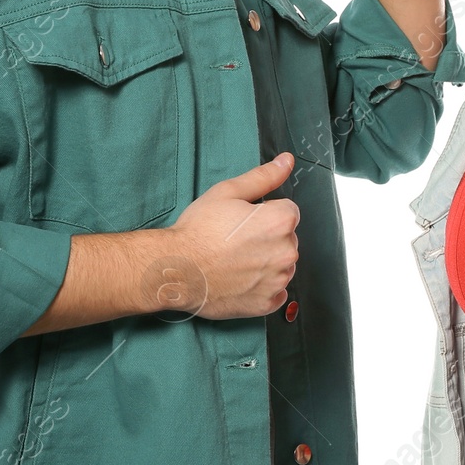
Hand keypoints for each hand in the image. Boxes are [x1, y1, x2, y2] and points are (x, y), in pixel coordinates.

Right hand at [167, 154, 298, 318]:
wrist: (177, 270)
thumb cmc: (198, 231)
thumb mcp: (228, 192)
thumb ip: (264, 176)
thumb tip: (286, 161)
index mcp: (281, 221)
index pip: (287, 212)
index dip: (264, 214)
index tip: (244, 221)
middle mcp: (286, 252)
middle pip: (286, 239)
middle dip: (267, 238)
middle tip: (236, 241)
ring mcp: (278, 280)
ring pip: (281, 265)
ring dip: (266, 262)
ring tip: (235, 260)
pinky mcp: (267, 303)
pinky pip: (276, 292)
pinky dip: (262, 287)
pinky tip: (240, 279)